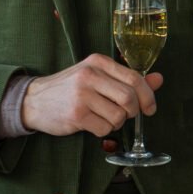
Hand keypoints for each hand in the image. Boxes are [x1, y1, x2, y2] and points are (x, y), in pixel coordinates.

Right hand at [21, 54, 162, 137]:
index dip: (148, 96)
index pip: (135, 78)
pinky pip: (105, 129)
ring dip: (117, 123)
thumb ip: (127, 79)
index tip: (150, 108)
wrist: (33, 100)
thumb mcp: (97, 77)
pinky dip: (104, 131)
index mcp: (98, 62)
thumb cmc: (70, 89)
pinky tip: (92, 124)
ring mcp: (82, 95)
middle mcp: (90, 75)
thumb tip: (159, 79)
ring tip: (104, 118)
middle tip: (125, 115)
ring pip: (119, 116)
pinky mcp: (76, 115)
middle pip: (130, 99)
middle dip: (133, 112)